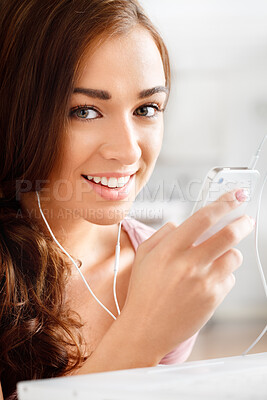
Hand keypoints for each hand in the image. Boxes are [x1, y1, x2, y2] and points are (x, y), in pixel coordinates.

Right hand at [121, 189, 254, 361]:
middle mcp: (188, 263)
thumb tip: (182, 224)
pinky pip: (229, 278)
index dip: (223, 204)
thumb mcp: (143, 256)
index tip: (235, 197)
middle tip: (246, 220)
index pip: (204, 218)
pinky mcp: (213, 299)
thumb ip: (162, 234)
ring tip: (216, 259)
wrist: (146, 330)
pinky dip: (223, 276)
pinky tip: (206, 283)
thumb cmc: (143, 292)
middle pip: (228, 234)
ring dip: (229, 253)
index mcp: (169, 249)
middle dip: (242, 223)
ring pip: (233, 256)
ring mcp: (203, 282)